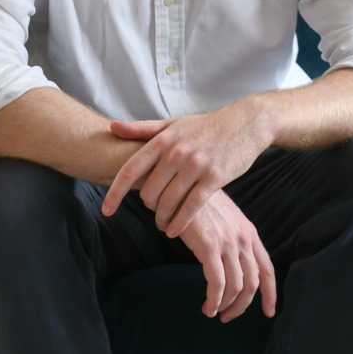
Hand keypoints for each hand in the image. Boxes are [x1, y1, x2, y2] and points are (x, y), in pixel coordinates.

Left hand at [101, 100, 269, 237]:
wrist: (247, 123)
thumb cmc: (207, 126)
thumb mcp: (174, 124)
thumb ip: (143, 129)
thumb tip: (112, 126)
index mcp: (163, 139)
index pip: (130, 170)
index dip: (114, 192)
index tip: (105, 211)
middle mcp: (177, 152)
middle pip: (149, 191)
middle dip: (148, 206)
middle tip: (153, 212)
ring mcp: (196, 165)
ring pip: (169, 201)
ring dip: (163, 218)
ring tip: (163, 225)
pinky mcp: (215, 177)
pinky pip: (192, 206)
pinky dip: (181, 222)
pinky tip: (175, 230)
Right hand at [178, 189, 277, 321]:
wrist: (180, 187)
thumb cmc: (198, 206)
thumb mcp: (224, 221)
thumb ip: (232, 240)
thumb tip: (232, 267)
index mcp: (249, 233)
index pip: (267, 268)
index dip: (270, 293)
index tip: (269, 311)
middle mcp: (244, 239)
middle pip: (253, 282)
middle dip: (243, 305)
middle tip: (228, 317)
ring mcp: (228, 243)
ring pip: (237, 286)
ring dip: (226, 305)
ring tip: (213, 312)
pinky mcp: (209, 247)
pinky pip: (218, 283)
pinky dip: (214, 299)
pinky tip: (207, 307)